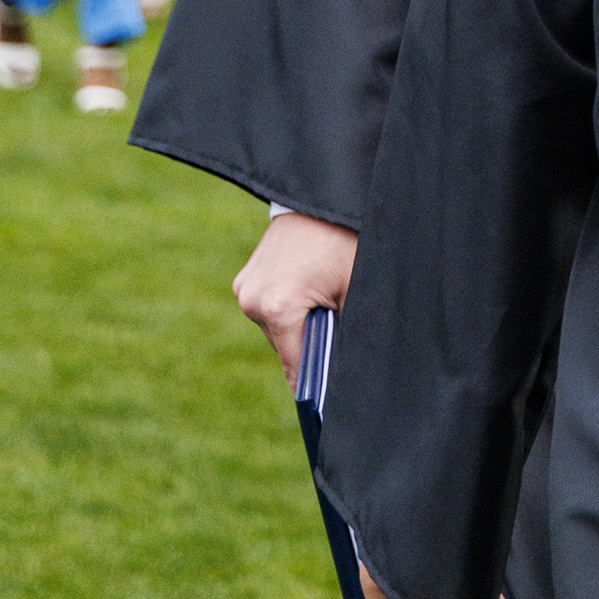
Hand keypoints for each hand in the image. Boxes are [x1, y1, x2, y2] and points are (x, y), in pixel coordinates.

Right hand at [232, 211, 358, 381]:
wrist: (324, 195)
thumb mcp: (354, 291)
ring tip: (327, 296)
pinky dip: (290, 308)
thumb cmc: (346, 240)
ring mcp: (245, 290)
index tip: (330, 403)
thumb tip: (338, 377)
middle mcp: (253, 301)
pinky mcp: (245, 280)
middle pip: (287, 348)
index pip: (297, 369)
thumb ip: (343, 336)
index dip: (317, 385)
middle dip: (313, 345)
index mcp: (278, 308)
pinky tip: (311, 285)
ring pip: (278, 329)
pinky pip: (269, 309)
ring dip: (300, 325)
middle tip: (339, 323)